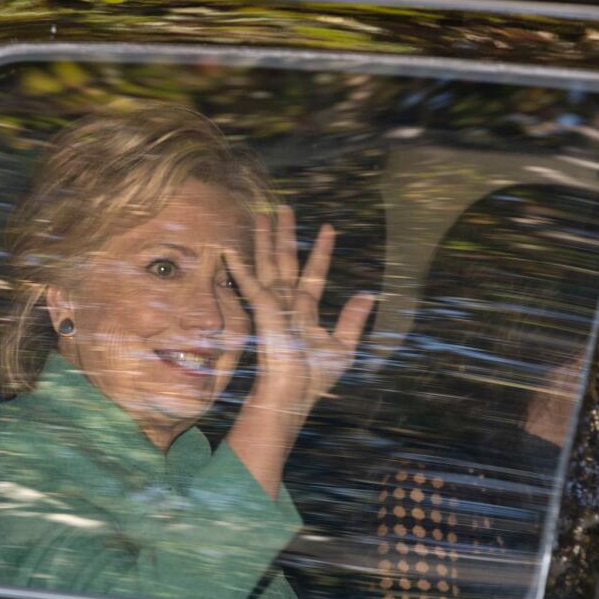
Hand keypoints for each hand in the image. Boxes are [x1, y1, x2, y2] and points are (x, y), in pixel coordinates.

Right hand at [223, 206, 374, 497]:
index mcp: (306, 309)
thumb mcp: (343, 346)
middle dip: (285, 233)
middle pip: (286, 259)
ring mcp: (272, 303)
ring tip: (262, 213)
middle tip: (283, 208)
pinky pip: (249, 282)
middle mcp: (287, 302)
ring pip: (268, 262)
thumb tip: (369, 294)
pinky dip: (239, 265)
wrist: (294, 390)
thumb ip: (353, 319)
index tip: (328, 228)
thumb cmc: (315, 376)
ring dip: (265, 237)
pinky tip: (228, 248)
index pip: (314, 272)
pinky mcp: (262, 308)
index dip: (321, 251)